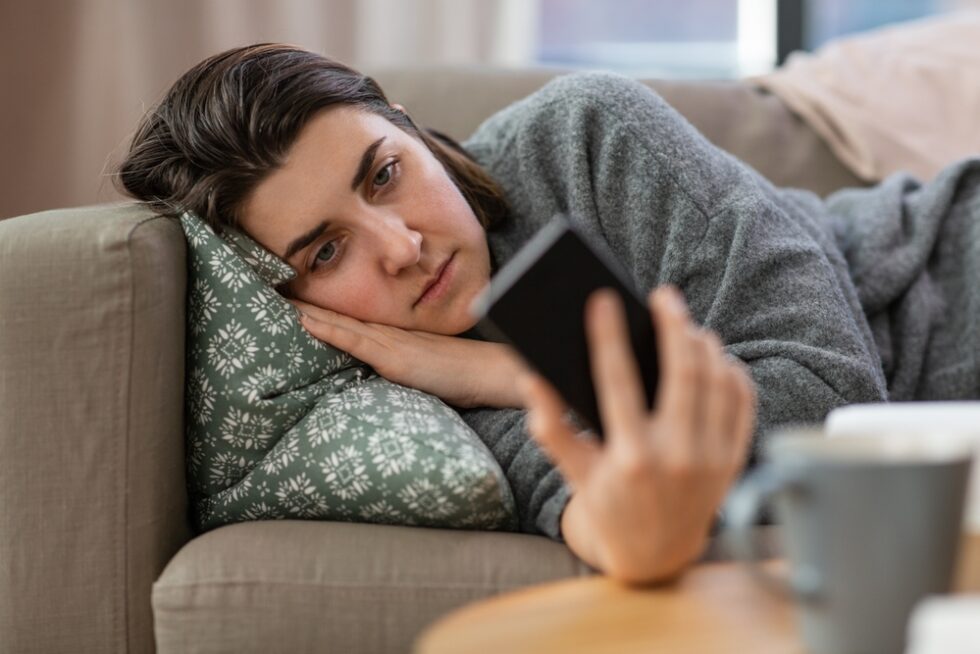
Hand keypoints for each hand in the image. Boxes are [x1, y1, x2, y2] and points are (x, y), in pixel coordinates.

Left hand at [291, 300, 528, 408]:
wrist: (491, 372)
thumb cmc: (464, 374)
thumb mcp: (425, 369)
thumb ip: (403, 368)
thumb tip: (386, 375)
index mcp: (393, 336)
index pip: (349, 319)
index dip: (320, 307)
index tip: (290, 296)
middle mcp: (388, 333)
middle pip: (338, 314)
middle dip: (305, 302)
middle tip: (269, 284)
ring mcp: (390, 343)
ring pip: (339, 321)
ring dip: (307, 310)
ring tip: (275, 296)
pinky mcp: (394, 357)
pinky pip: (354, 340)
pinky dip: (327, 328)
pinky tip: (304, 320)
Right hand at [520, 286, 755, 584]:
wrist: (655, 555)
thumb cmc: (607, 504)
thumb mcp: (573, 472)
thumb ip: (549, 426)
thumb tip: (532, 376)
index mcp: (630, 458)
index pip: (617, 382)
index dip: (608, 336)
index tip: (602, 300)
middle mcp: (677, 458)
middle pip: (683, 372)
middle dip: (673, 325)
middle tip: (663, 296)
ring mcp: (712, 460)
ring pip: (717, 382)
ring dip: (704, 344)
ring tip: (685, 324)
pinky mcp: (734, 461)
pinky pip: (742, 402)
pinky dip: (730, 371)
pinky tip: (713, 356)